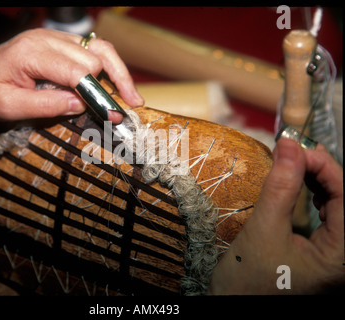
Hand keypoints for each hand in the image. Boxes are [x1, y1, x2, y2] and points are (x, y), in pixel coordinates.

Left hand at [0, 28, 143, 121]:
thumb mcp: (6, 106)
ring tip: (132, 97)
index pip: (77, 71)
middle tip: (122, 113)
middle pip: (95, 57)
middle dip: (112, 86)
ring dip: (119, 73)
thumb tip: (81, 105)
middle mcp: (49, 39)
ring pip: (101, 49)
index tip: (113, 117)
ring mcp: (57, 39)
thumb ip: (44, 105)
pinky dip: (110, 68)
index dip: (98, 95)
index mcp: (32, 52)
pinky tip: (118, 86)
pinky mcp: (63, 44)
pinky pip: (94, 50)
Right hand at [208, 138, 343, 293]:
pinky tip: (304, 186)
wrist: (231, 307)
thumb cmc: (246, 280)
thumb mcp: (263, 230)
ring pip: (340, 205)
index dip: (326, 167)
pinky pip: (330, 215)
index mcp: (341, 256)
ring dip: (320, 180)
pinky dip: (316, 194)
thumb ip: (280, 187)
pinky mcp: (321, 251)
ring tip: (297, 165)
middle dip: (324, 171)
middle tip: (294, 153)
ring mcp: (334, 254)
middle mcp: (343, 255)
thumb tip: (289, 145)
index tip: (296, 148)